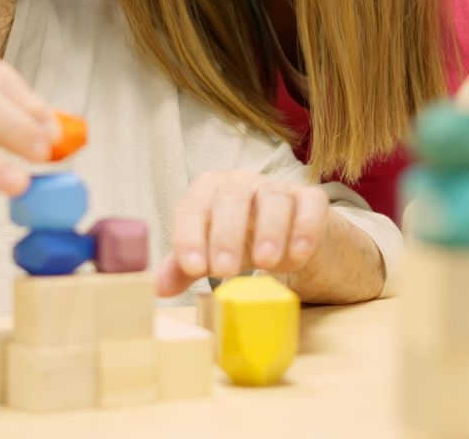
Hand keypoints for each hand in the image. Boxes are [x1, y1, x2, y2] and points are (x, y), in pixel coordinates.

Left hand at [155, 170, 330, 296]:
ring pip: (274, 198)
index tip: (193, 268)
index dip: (190, 236)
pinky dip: (305, 228)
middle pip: (232, 197)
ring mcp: (279, 188)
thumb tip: (157, 286)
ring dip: (269, 230)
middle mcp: (242, 183)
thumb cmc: (242, 242)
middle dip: (226, 234)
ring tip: (266, 263)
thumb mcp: (211, 255)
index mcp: (209, 191)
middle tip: (224, 271)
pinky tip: (298, 255)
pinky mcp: (311, 200)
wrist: (289, 239)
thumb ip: (184, 267)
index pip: (193, 206)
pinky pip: (310, 205)